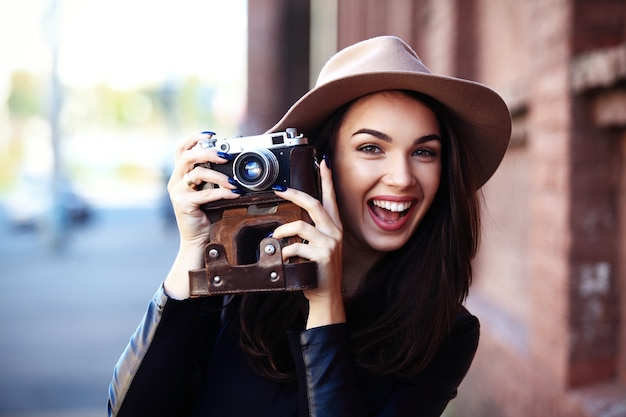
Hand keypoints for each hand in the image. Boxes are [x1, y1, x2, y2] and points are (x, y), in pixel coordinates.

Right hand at [164, 131, 239, 298]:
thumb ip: (217, 176)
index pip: (181, 148)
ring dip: (218, 176)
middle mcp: (176, 180)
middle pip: (187, 156)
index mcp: (181, 173)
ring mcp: (178, 192)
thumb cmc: (209, 214)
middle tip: (226, 155)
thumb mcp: (212, 190)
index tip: (211, 134)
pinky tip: (234, 194)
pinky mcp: (183, 205)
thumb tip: (237, 161)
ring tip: (234, 182)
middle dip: (208, 152)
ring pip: (196, 174)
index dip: (194, 138)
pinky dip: (221, 192)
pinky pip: (204, 194)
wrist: (199, 240)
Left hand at [271, 160, 345, 327]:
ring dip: (283, 231)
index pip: (330, 199)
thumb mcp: (316, 249)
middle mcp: (335, 233)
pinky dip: (285, 251)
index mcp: (334, 228)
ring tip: (274, 238)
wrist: (327, 297)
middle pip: (313, 204)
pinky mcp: (323, 256)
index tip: (322, 162)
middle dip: (295, 194)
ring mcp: (330, 244)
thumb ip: (308, 234)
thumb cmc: (317, 272)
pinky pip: (296, 246)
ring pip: (301, 226)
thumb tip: (290, 222)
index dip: (327, 179)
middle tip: (280, 190)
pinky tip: (283, 258)